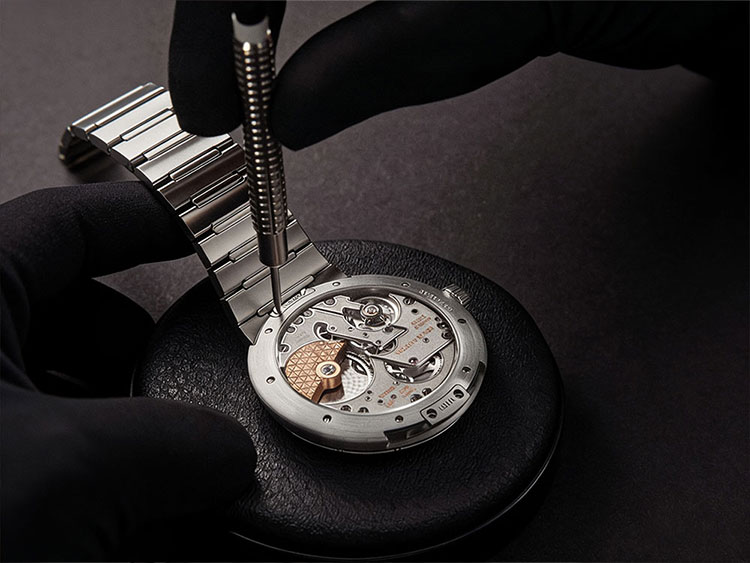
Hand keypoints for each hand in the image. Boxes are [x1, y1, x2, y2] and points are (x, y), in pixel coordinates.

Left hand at [0, 182, 255, 559]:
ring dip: (128, 426)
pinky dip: (100, 476)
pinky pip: (53, 452)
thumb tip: (229, 453)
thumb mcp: (63, 469)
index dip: (146, 220)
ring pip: (68, 391)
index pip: (68, 225)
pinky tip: (131, 518)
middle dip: (144, 350)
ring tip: (164, 471)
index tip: (203, 230)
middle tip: (189, 382)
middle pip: (76, 316)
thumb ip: (176, 443)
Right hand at [169, 1, 746, 147]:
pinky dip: (313, 22)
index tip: (204, 94)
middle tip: (210, 93)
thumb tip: (291, 110)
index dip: (214, 14)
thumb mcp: (497, 15)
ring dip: (257, 21)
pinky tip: (299, 48)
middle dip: (223, 16)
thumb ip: (384, 55)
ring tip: (242, 74)